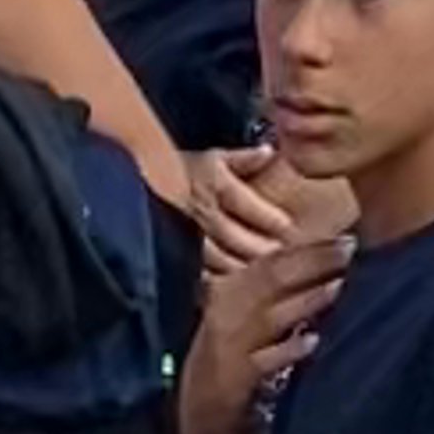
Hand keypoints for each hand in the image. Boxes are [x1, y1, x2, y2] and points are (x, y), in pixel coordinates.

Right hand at [183, 211, 347, 433]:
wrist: (201, 411)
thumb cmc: (236, 355)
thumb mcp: (249, 317)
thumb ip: (278, 289)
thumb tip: (327, 259)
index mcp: (230, 291)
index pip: (272, 261)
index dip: (310, 247)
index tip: (346, 239)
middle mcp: (225, 313)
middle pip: (271, 278)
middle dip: (313, 262)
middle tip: (349, 251)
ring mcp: (227, 347)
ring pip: (269, 316)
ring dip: (306, 300)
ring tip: (339, 286)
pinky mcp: (231, 381)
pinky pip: (262, 362)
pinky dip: (287, 351)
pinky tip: (312, 342)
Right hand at [185, 146, 352, 284]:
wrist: (146, 187)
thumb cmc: (186, 172)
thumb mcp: (214, 157)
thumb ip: (243, 158)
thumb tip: (269, 153)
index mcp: (213, 184)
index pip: (241, 201)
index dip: (265, 215)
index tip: (287, 225)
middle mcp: (201, 210)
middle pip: (231, 234)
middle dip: (257, 246)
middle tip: (280, 253)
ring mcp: (188, 234)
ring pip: (216, 255)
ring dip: (240, 263)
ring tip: (262, 269)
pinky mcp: (179, 251)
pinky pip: (199, 267)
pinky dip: (218, 274)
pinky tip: (234, 279)